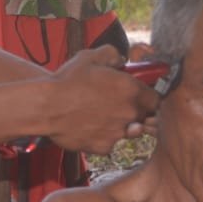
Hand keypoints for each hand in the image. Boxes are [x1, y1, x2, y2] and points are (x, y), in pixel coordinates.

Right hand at [44, 46, 159, 153]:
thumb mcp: (90, 56)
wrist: (46, 106)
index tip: (137, 96)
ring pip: (127, 131)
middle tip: (115, 105)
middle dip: (134, 111)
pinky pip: (109, 143)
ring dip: (119, 125)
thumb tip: (122, 60)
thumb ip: (113, 55)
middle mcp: (129, 113)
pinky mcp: (104, 147)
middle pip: (144, 117)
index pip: (156, 99)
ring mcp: (117, 132)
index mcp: (130, 89)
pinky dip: (102, 137)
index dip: (147, 98)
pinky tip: (88, 126)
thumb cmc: (67, 80)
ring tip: (99, 116)